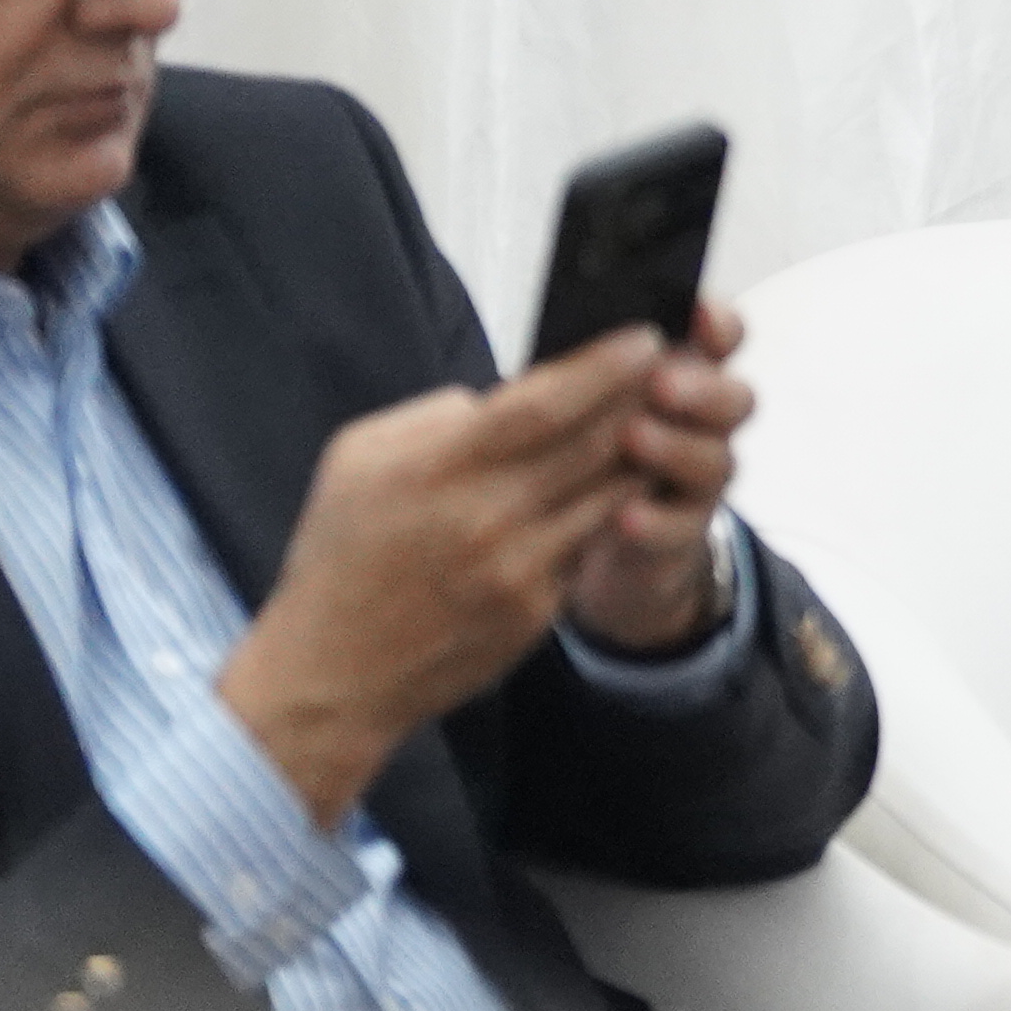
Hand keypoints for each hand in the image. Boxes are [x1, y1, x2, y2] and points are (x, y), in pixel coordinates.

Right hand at [218, 335, 674, 824]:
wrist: (331, 673)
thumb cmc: (342, 553)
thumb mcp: (359, 459)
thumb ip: (436, 417)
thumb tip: (502, 396)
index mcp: (439, 469)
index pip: (544, 404)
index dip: (603, 366)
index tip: (645, 338)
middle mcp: (486, 518)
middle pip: (593, 443)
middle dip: (642, 398)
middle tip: (679, 365)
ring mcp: (518, 569)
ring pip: (609, 493)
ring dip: (643, 454)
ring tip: (666, 418)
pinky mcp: (536, 611)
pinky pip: (588, 544)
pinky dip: (613, 509)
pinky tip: (631, 484)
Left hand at [562, 295, 755, 654]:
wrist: (588, 539)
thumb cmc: (581, 447)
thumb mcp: (580, 396)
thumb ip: (589, 365)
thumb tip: (579, 335)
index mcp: (684, 373)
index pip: (721, 338)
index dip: (718, 324)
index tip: (696, 312)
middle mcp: (704, 424)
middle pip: (737, 399)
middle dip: (704, 388)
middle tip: (662, 384)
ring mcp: (698, 480)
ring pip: (717, 462)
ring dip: (677, 448)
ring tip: (633, 438)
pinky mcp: (680, 533)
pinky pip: (683, 528)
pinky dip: (656, 521)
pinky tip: (624, 514)